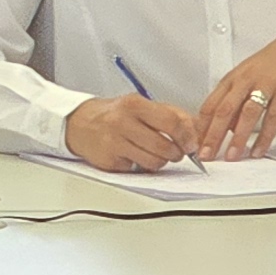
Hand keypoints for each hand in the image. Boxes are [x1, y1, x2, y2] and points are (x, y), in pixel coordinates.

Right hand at [64, 93, 200, 171]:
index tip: (191, 144)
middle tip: (174, 152)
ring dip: (160, 161)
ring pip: (154, 162)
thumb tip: (197, 130)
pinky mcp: (109, 161)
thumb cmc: (115, 114)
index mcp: (134, 104)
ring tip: (153, 153)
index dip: (187, 137)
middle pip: (165, 147)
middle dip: (176, 153)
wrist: (79, 123)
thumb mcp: (142, 105)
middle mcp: (122, 122)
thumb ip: (171, 114)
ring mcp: (114, 142)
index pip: (172, 122)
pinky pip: (138, 170)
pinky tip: (133, 155)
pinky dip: (140, 166)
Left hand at [192, 25, 275, 159]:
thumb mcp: (251, 76)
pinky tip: (259, 150)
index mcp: (234, 77)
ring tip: (231, 156)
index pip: (210, 104)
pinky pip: (273, 117)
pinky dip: (265, 136)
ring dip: (237, 139)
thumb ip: (238, 100)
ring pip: (246, 115)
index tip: (194, 143)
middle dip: (212, 136)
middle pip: (223, 111)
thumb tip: (228, 127)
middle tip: (205, 155)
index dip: (200, 126)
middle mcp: (246, 80)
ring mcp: (266, 85)